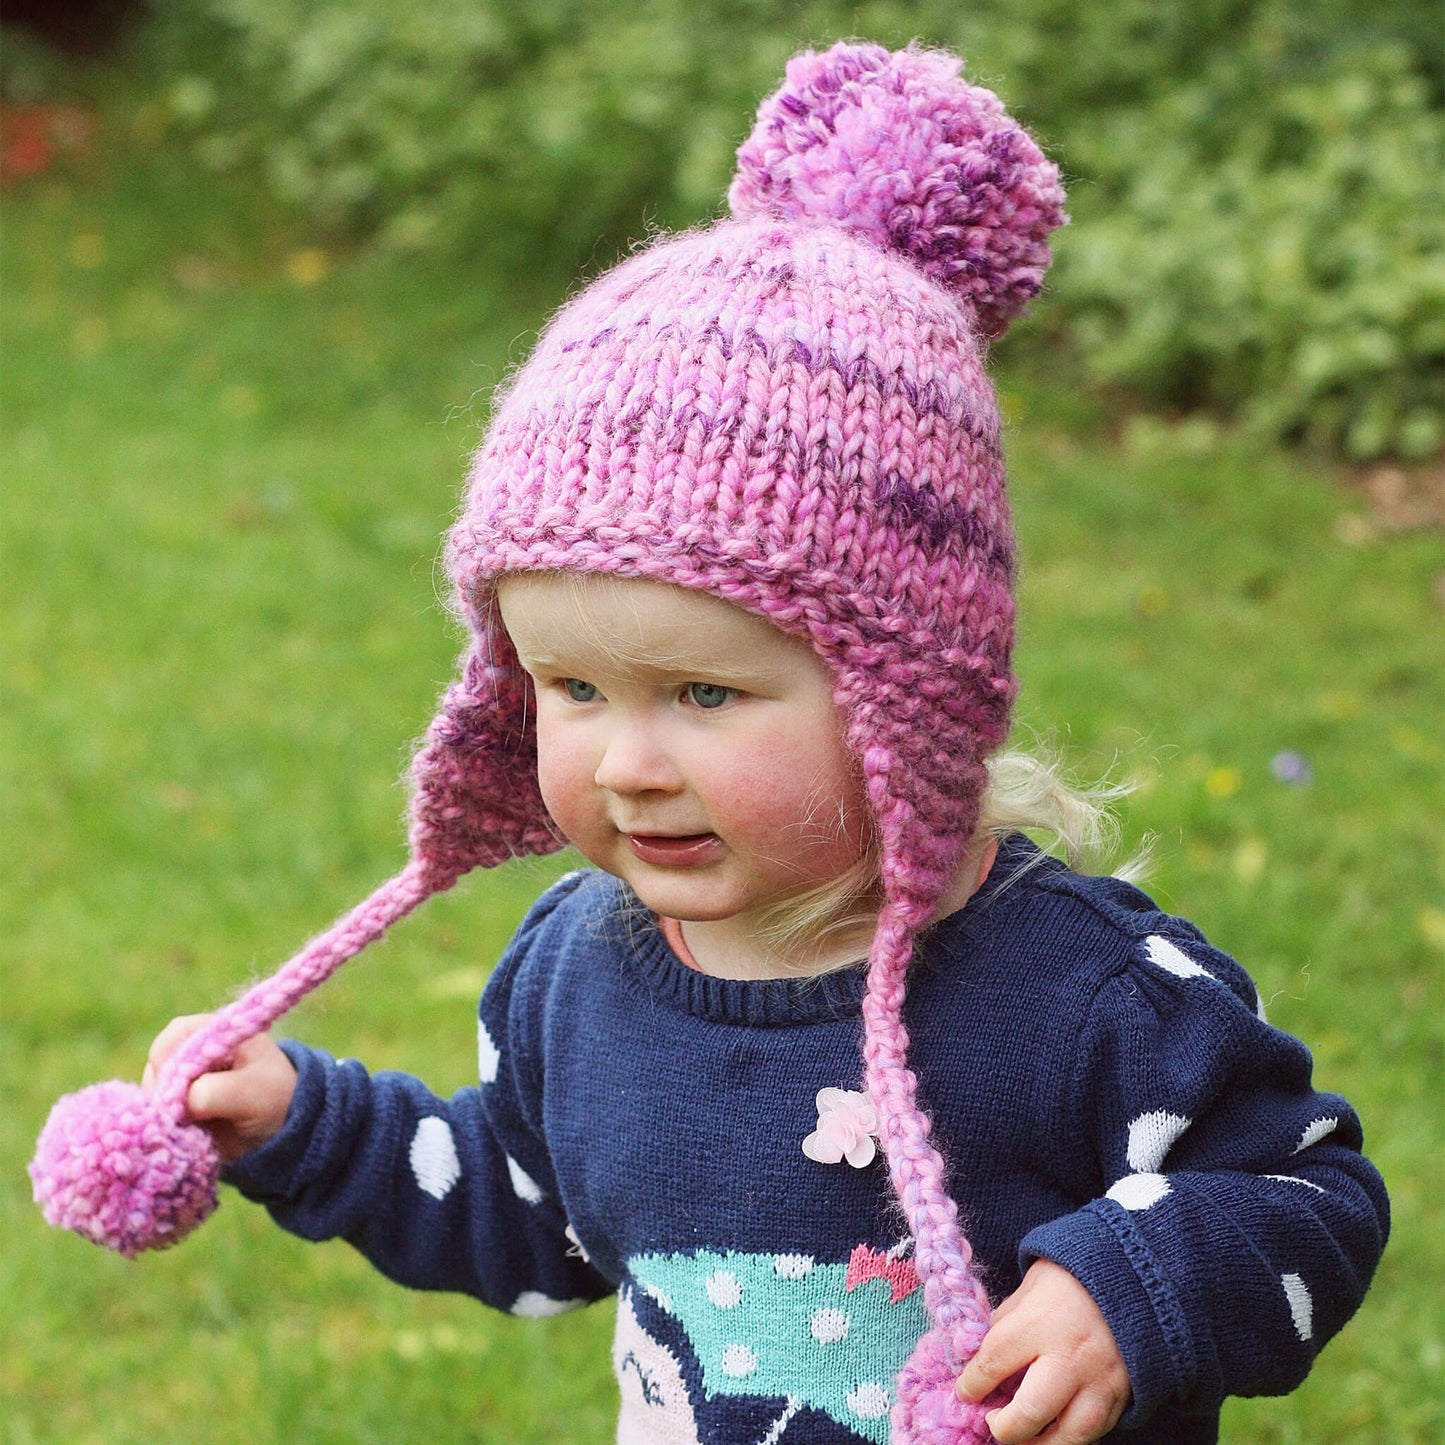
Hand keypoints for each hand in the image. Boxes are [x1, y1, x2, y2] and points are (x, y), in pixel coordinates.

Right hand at [143, 1014, 297, 1162]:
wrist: (285, 1130)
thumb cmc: (277, 1098)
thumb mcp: (256, 1092)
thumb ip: (217, 1091)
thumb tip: (183, 1102)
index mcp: (215, 1033)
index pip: (172, 1039)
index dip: (168, 1067)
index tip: (178, 1096)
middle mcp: (194, 1052)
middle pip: (155, 1069)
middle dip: (163, 1096)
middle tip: (182, 1119)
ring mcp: (183, 1080)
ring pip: (151, 1095)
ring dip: (163, 1115)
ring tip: (191, 1130)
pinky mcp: (179, 1107)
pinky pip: (156, 1116)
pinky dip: (165, 1128)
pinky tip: (185, 1138)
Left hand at [956, 1259, 1130, 1443]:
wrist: (1133, 1271)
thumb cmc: (1074, 1275)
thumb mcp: (1030, 1286)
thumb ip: (1007, 1321)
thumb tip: (984, 1353)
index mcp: (1040, 1322)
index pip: (994, 1362)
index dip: (973, 1383)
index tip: (966, 1391)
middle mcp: (1070, 1357)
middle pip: (1030, 1412)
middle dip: (1005, 1427)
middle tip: (992, 1421)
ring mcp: (1101, 1380)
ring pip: (1069, 1435)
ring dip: (1041, 1443)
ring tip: (1024, 1436)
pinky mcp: (1125, 1393)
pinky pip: (1098, 1429)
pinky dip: (1073, 1434)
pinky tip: (1057, 1428)